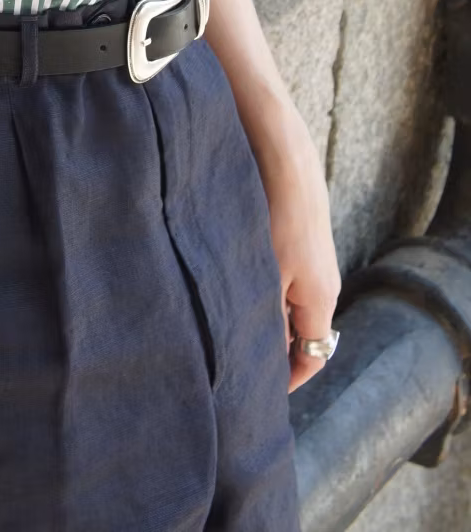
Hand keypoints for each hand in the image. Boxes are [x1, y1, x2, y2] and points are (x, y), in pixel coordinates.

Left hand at [252, 100, 341, 392]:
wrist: (279, 149)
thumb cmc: (274, 211)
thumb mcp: (267, 274)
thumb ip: (265, 317)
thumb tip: (258, 354)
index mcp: (321, 298)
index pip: (313, 356)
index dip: (288, 378)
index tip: (257, 393)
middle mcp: (321, 280)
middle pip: (300, 330)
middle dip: (271, 347)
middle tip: (231, 358)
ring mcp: (308, 254)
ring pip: (286, 299)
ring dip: (260, 312)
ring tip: (220, 320)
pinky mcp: (292, 231)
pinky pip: (277, 271)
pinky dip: (257, 283)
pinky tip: (225, 276)